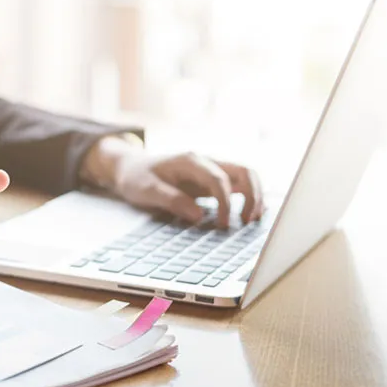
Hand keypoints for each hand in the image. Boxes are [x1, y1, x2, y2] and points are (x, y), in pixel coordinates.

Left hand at [83, 137, 263, 227]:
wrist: (130, 167)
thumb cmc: (137, 177)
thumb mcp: (146, 190)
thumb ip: (172, 200)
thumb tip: (198, 215)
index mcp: (190, 161)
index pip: (218, 179)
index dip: (225, 203)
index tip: (223, 225)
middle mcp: (206, 161)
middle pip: (243, 171)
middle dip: (252, 196)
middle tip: (247, 222)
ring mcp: (211, 169)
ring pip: (246, 176)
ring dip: (255, 196)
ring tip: (253, 220)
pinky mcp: (212, 180)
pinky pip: (238, 184)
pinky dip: (249, 197)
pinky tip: (251, 214)